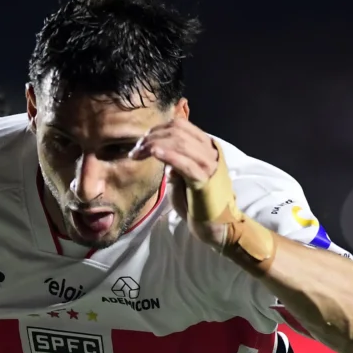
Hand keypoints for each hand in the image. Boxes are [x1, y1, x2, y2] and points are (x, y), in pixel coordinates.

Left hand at [130, 119, 230, 250]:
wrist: (217, 226)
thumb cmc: (198, 204)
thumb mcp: (183, 177)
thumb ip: (174, 162)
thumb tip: (159, 150)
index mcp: (207, 147)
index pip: (181, 125)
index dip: (157, 129)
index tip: (142, 142)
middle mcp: (210, 151)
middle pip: (177, 131)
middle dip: (152, 137)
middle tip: (136, 150)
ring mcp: (209, 165)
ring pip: (180, 143)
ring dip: (154, 145)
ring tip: (139, 153)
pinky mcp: (204, 181)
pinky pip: (185, 163)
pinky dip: (168, 156)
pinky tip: (154, 153)